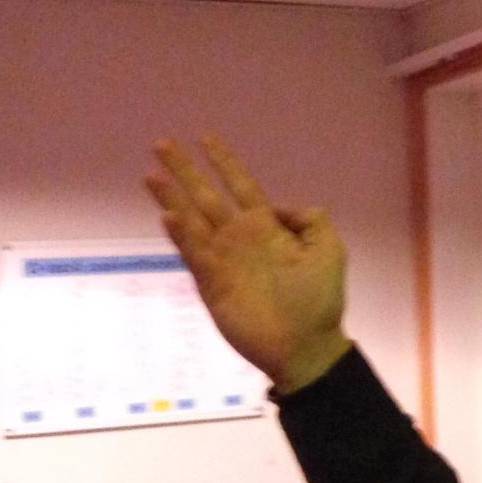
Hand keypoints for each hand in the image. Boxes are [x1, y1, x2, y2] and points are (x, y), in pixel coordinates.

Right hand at [144, 134, 350, 394]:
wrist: (306, 345)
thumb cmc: (320, 300)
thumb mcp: (329, 249)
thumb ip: (310, 220)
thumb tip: (277, 207)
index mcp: (266, 228)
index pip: (241, 185)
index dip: (225, 162)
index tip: (207, 137)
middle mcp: (240, 238)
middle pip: (207, 196)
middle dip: (186, 171)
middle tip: (162, 144)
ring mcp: (223, 260)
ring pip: (192, 221)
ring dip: (172, 198)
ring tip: (152, 176)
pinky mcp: (213, 284)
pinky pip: (194, 254)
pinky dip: (182, 235)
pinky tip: (169, 216)